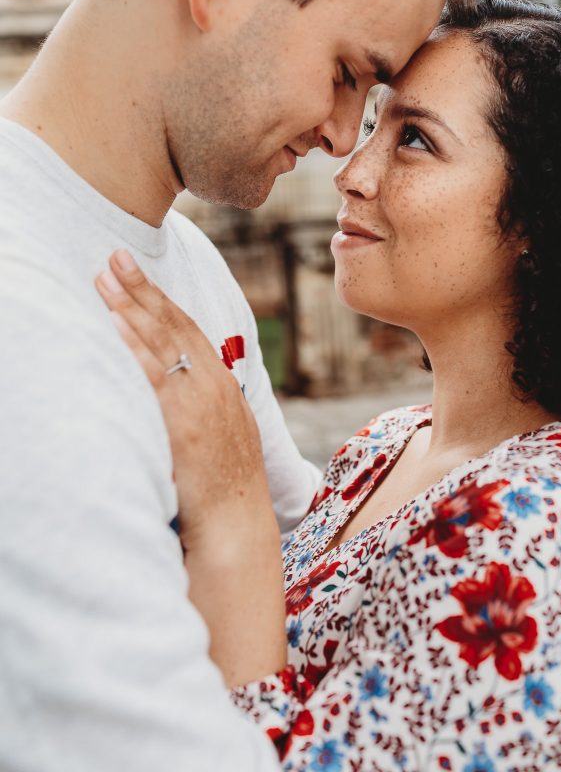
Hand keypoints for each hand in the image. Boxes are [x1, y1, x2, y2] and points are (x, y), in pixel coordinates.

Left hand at [95, 249, 268, 549]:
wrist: (237, 523)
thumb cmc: (226, 485)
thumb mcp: (226, 433)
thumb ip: (205, 404)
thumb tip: (180, 386)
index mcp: (223, 384)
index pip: (189, 329)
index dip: (161, 298)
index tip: (138, 272)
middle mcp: (213, 384)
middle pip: (173, 325)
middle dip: (142, 288)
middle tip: (115, 257)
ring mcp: (199, 401)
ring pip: (161, 343)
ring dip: (129, 307)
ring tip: (104, 279)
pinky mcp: (182, 422)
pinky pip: (154, 375)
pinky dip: (133, 346)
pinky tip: (114, 324)